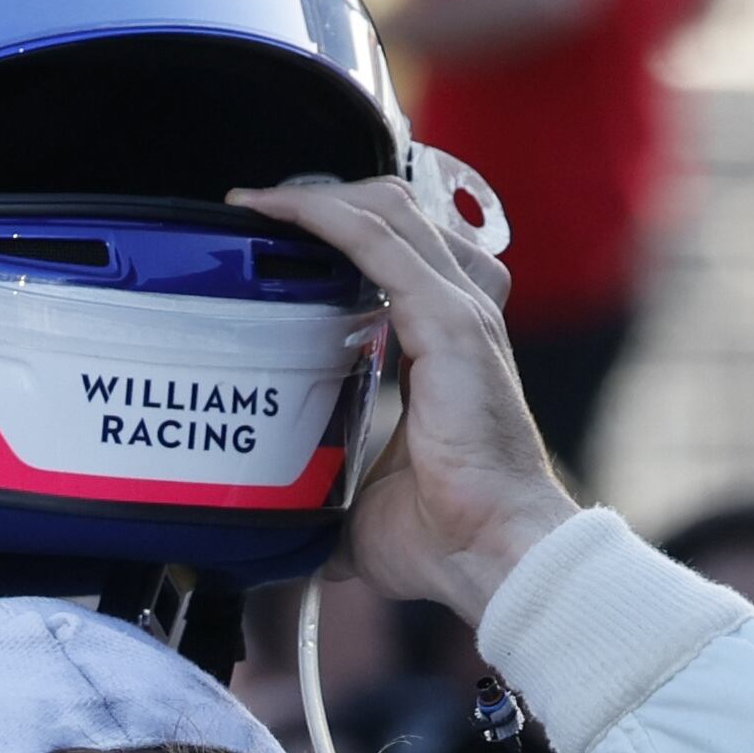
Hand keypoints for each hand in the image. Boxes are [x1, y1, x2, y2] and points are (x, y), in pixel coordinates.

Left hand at [228, 176, 579, 620]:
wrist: (494, 555)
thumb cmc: (447, 537)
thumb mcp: (362, 503)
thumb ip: (324, 497)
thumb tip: (275, 525)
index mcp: (447, 343)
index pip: (400, 252)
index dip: (341, 231)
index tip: (276, 236)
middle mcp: (462, 313)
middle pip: (396, 212)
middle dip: (325, 199)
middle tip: (259, 216)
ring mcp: (461, 312)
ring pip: (390, 211)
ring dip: (321, 197)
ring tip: (262, 207)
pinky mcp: (450, 323)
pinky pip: (380, 243)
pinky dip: (326, 218)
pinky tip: (280, 212)